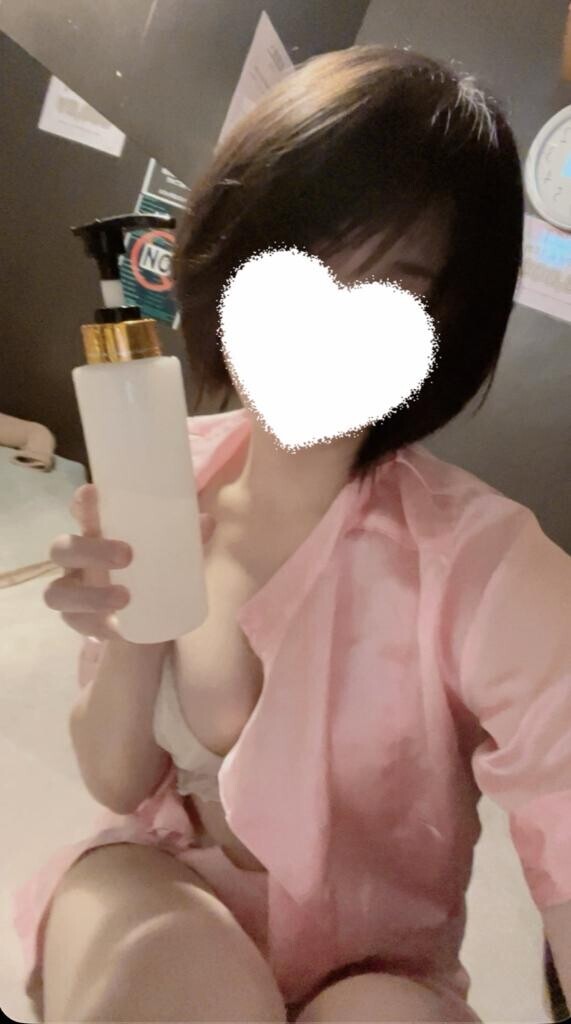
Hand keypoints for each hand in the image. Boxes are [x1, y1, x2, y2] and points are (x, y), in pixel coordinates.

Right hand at [44, 484, 214, 639]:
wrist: (144, 621)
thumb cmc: (148, 571)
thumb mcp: (167, 556)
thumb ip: (184, 540)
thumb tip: (206, 522)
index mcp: (95, 534)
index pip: (80, 512)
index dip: (81, 503)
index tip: (93, 493)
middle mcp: (75, 561)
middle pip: (63, 548)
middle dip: (91, 549)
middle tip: (127, 555)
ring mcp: (70, 591)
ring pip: (56, 592)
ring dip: (89, 595)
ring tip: (124, 599)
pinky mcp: (75, 620)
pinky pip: (74, 624)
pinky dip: (98, 626)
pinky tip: (120, 629)